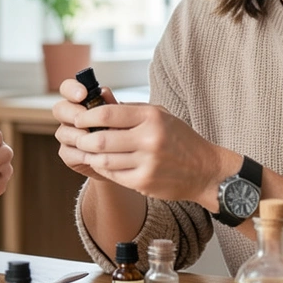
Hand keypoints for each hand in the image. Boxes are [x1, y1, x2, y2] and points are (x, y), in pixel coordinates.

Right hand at [53, 77, 116, 182]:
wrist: (122, 160)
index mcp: (81, 102)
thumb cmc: (120, 133)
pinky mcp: (67, 154)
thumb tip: (104, 92)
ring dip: (79, 136)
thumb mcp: (121, 118)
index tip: (82, 94)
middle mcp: (70, 117)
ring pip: (62, 132)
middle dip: (73, 113)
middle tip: (88, 120)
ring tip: (97, 141)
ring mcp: (67, 135)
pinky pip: (67, 152)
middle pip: (59, 109)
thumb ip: (111, 105)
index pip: (68, 88)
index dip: (71, 89)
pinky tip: (96, 156)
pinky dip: (82, 154)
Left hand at [70, 98, 236, 205]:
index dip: (87, 117)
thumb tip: (99, 100)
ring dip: (90, 156)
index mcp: (152, 117)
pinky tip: (103, 163)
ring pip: (103, 160)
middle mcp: (149, 139)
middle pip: (101, 139)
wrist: (204, 170)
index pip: (108, 114)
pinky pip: (113, 175)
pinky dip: (103, 168)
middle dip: (83, 139)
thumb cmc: (179, 139)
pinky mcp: (144, 183)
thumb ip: (130, 108)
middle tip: (78, 137)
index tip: (79, 119)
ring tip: (88, 151)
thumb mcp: (160, 115)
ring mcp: (147, 163)